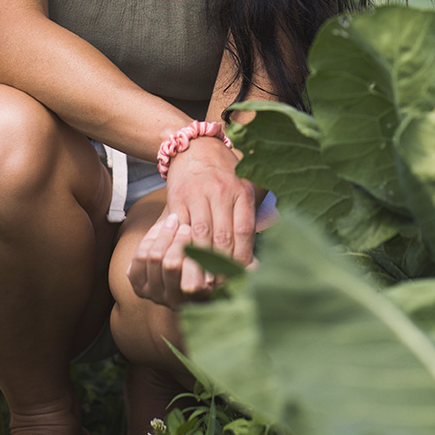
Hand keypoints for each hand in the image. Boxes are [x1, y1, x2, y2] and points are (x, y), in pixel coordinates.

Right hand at [126, 137, 258, 305]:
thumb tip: (257, 253)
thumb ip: (252, 214)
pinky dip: (183, 248)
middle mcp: (221, 191)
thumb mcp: (245, 186)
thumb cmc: (224, 173)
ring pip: (201, 235)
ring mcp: (198, 195)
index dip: (242, 256)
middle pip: (223, 236)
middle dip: (222, 265)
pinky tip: (186, 263)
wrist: (194, 147)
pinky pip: (181, 229)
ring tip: (204, 282)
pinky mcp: (178, 199)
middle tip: (222, 286)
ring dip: (202, 262)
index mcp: (241, 190)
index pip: (245, 229)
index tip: (241, 276)